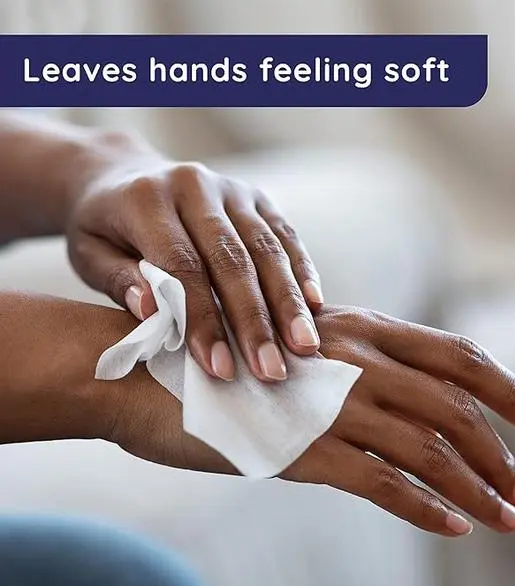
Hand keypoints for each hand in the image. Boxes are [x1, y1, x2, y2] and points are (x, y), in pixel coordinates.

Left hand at [67, 135, 321, 382]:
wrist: (122, 178)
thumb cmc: (104, 228)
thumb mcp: (90, 254)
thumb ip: (119, 280)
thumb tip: (152, 312)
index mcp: (146, 199)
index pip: (182, 266)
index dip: (203, 320)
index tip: (220, 369)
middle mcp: (194, 185)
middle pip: (233, 259)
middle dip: (255, 320)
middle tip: (273, 370)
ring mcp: (230, 188)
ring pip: (266, 247)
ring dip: (288, 301)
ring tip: (305, 346)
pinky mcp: (255, 196)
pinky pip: (284, 234)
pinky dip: (302, 270)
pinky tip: (316, 305)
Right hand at [110, 305, 514, 536]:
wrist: (148, 370)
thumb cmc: (223, 358)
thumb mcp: (297, 351)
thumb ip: (346, 370)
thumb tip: (392, 404)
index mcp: (356, 329)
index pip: (455, 354)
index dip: (507, 386)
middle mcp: (353, 359)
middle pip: (455, 404)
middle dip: (502, 447)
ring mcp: (330, 403)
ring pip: (429, 447)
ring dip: (475, 486)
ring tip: (503, 516)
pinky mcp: (301, 448)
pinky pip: (382, 481)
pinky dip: (425, 507)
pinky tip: (449, 525)